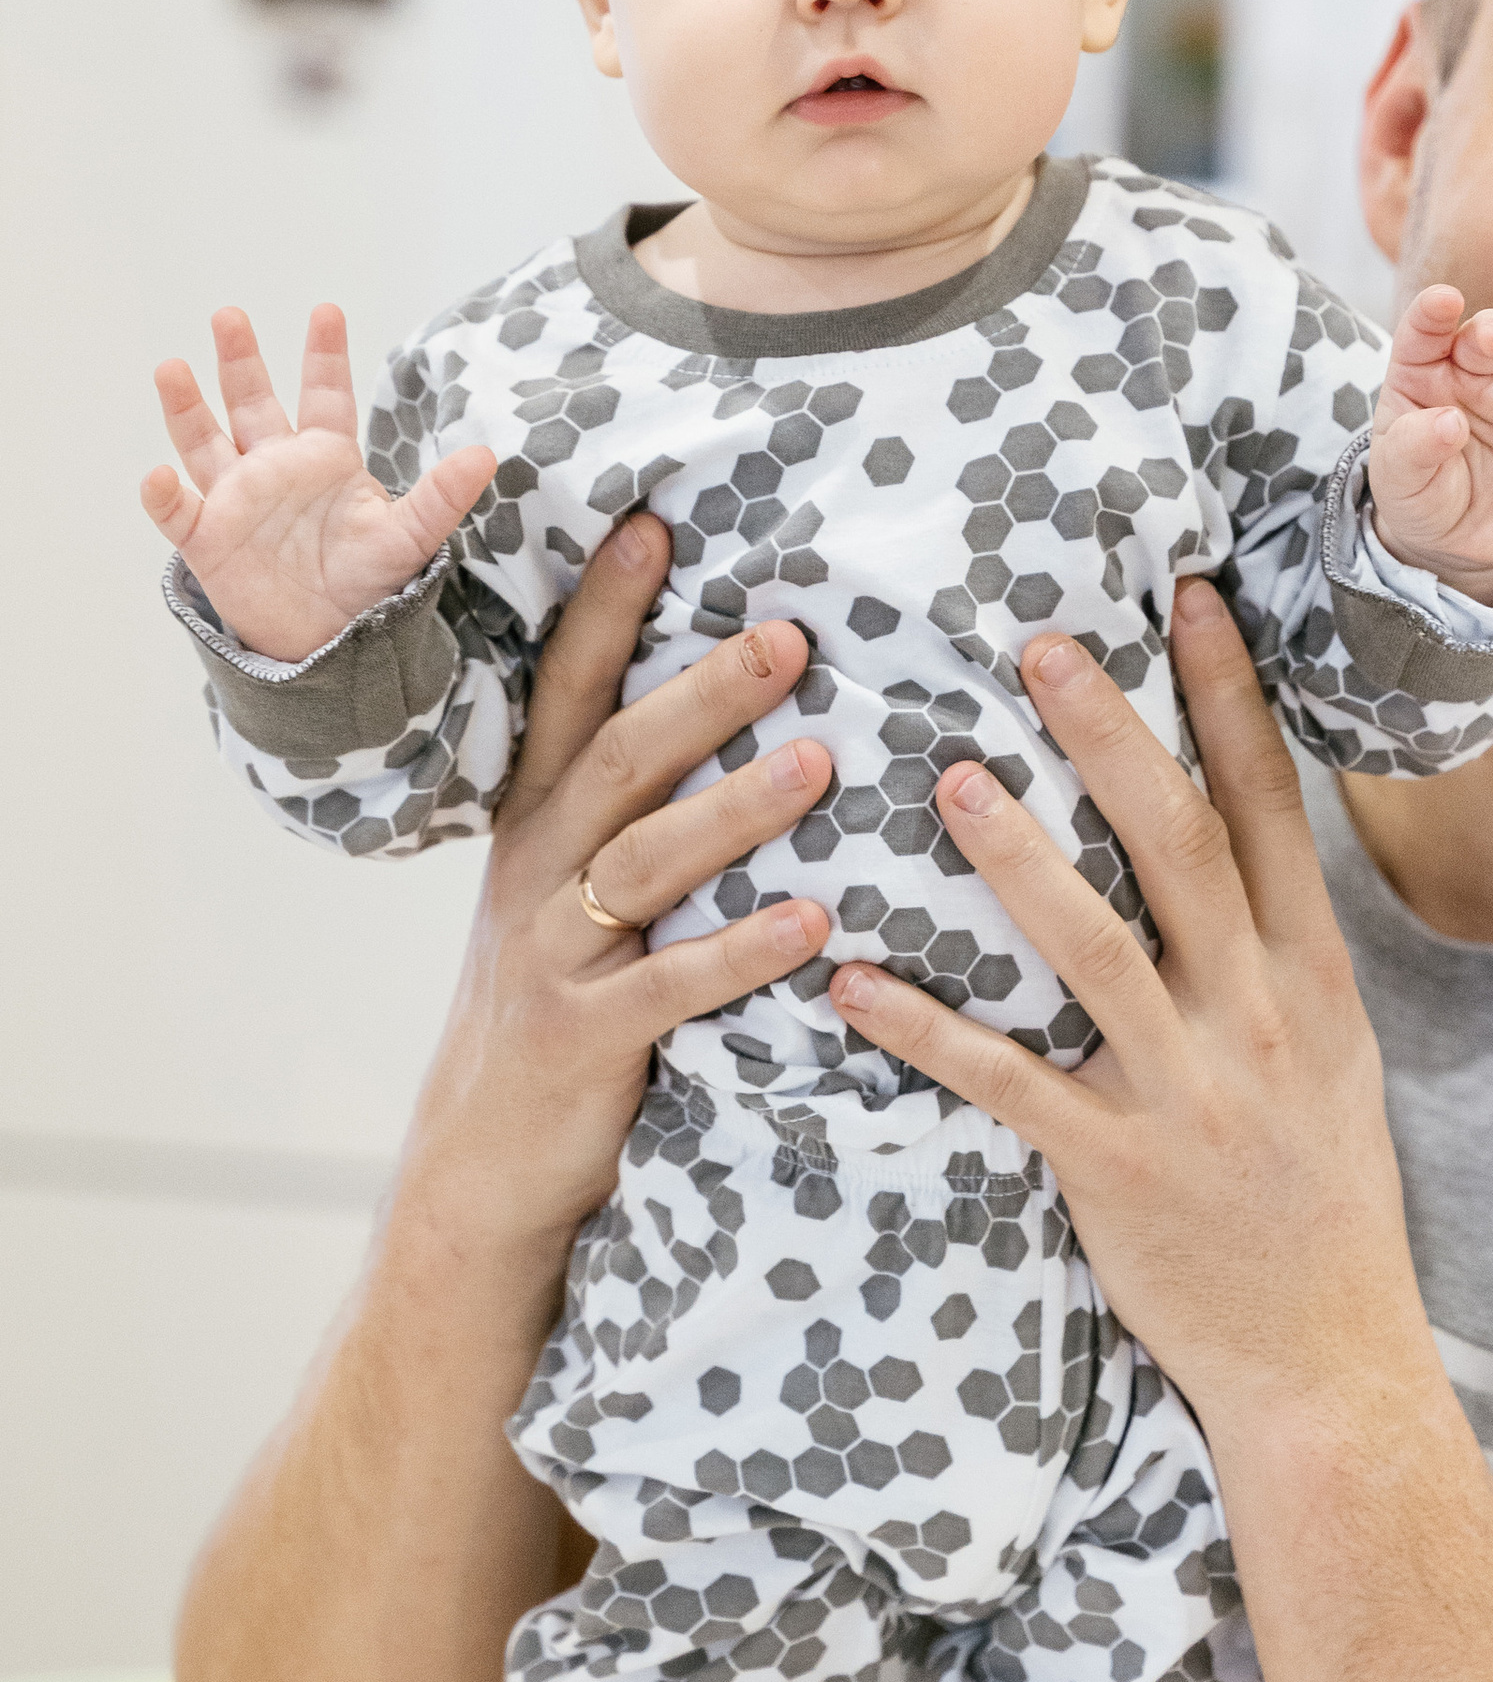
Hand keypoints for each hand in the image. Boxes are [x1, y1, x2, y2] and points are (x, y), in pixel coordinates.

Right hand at [141, 303, 498, 662]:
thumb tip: (487, 455)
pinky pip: (178, 512)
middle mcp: (275, 466)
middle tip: (229, 314)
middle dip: (240, 360)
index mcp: (326, 457)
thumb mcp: (407, 537)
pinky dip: (164, 495)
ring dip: (186, 408)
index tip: (327, 310)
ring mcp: (237, 499)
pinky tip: (157, 475)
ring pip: (204, 443)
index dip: (324, 355)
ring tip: (172, 368)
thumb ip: (439, 496)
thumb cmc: (368, 581)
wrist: (332, 641)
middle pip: (251, 402)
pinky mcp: (209, 538)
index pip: (325, 395)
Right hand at [407, 517, 836, 1280]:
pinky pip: (671, 987)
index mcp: (538, 820)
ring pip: (647, 860)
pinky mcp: (585, 1036)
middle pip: (618, 758)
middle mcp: (538, 869)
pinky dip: (741, 953)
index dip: (608, 611)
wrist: (484, 1155)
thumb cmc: (562, 1004)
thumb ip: (635, 807)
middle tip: (789, 635)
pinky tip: (812, 926)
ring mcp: (557, 952)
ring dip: (736, 808)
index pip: (567, 693)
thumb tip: (737, 708)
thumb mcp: (575, 890)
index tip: (655, 527)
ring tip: (818, 759)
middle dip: (703, 692)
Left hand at [825, 584, 1442, 1434]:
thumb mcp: (1328, 1057)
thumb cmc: (1317, 1198)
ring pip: (1097, 950)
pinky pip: (1008, 1085)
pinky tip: (853, 984)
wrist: (1329, 1357)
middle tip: (1040, 644)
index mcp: (1312, 977)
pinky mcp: (1115, 1169)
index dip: (1229, 699)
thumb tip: (1226, 842)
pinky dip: (928, 1032)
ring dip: (1018, 863)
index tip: (1188, 599)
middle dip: (1113, 738)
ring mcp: (1188, 1093)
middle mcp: (1257, 1016)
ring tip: (948, 781)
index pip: (1272, 810)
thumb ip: (1276, 953)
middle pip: (1183, 847)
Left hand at [1366, 268, 1492, 604]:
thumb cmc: (1420, 496)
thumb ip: (1414, 448)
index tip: (1443, 303)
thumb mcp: (1400, 481)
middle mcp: (1468, 373)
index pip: (1423, 335)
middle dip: (1491, 332)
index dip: (1431, 316)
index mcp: (1419, 376)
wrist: (1460, 540)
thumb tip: (1450, 422)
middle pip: (1483, 339)